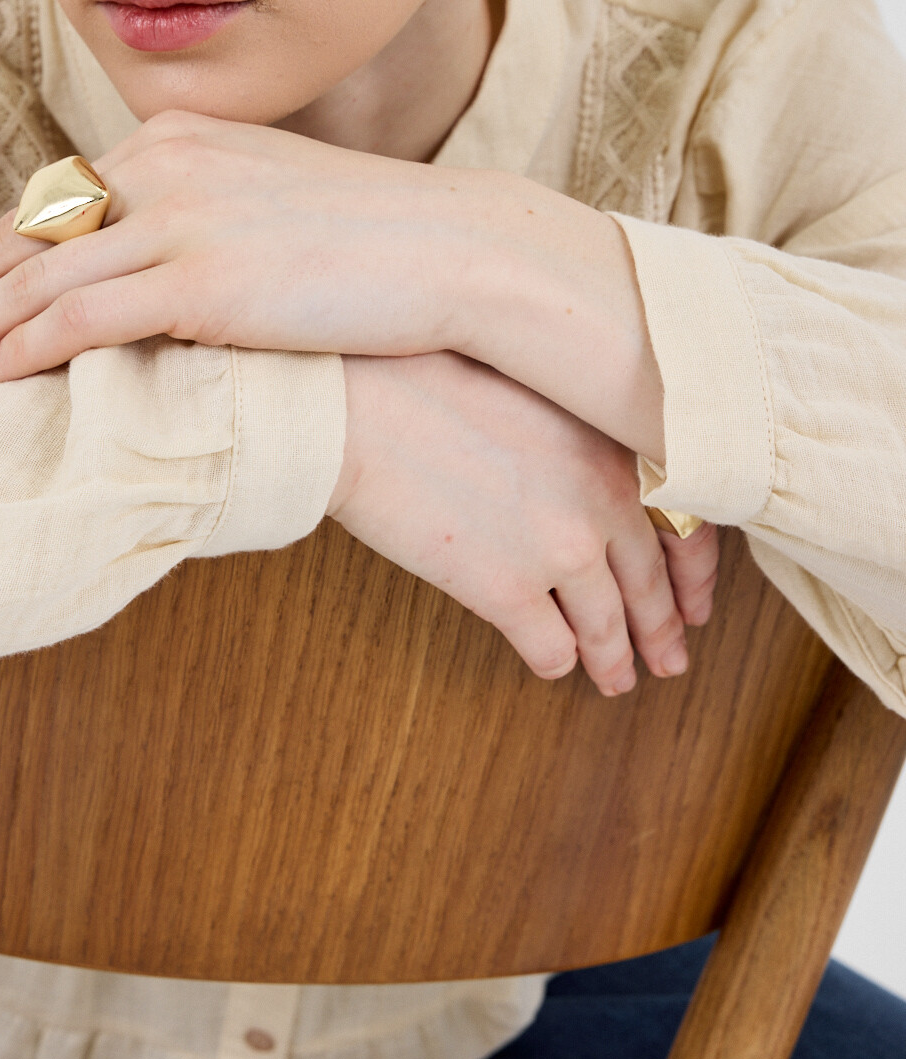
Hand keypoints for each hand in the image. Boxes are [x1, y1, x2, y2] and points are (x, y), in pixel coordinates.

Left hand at [0, 109, 664, 459]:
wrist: (455, 251)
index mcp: (174, 143)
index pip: (51, 206)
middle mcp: (163, 165)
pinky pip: (89, 313)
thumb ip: (202, 225)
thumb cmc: (376, 244)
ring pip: (36, 276)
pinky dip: (26, 346)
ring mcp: (181, 215)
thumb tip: (161, 279)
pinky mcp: (204, 274)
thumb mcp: (272, 211)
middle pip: (20, 234)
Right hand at [329, 352, 717, 695]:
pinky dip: (556, 662)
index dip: (695, 574)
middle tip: (672, 657)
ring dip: (615, 661)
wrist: (360, 405)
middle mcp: (600, 502)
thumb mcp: (533, 391)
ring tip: (617, 680)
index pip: (682, 524)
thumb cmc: (426, 379)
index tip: (697, 601)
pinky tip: (552, 663)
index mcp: (611, 447)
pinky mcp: (505, 591)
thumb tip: (590, 485)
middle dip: (664, 629)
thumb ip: (576, 441)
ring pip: (607, 627)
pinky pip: (550, 648)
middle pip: (651, 584)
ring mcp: (557, 551)